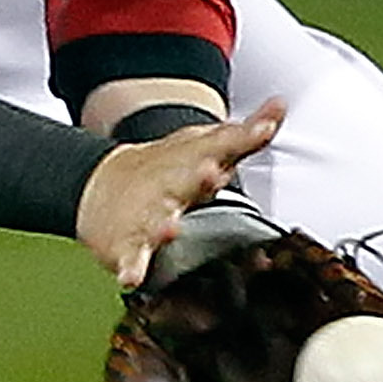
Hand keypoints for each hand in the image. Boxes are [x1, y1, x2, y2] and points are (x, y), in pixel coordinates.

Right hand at [76, 96, 285, 286]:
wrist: (102, 183)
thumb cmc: (167, 169)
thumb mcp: (204, 146)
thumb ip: (245, 134)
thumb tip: (280, 105)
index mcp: (193, 161)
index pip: (224, 146)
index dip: (247, 138)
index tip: (266, 127)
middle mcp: (171, 185)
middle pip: (187, 181)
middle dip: (201, 177)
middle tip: (212, 172)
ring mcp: (148, 214)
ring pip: (156, 221)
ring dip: (164, 226)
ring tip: (170, 229)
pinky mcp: (129, 244)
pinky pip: (131, 259)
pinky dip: (130, 268)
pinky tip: (131, 276)